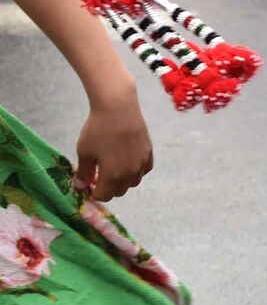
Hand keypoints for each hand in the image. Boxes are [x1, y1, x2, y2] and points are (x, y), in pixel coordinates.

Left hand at [74, 84, 153, 200]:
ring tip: (113, 165)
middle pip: (119, 191)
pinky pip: (143, 171)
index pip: (104, 195)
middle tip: (99, 172)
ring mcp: (142, 166)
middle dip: (108, 187)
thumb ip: (84, 173)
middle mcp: (130, 175)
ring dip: (122, 180)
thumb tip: (80, 187)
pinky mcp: (149, 155)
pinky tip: (126, 158)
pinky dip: (135, 170)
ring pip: (132, 183)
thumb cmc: (97, 130)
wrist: (118, 109)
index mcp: (113, 177)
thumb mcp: (84, 151)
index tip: (89, 180)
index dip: (94, 191)